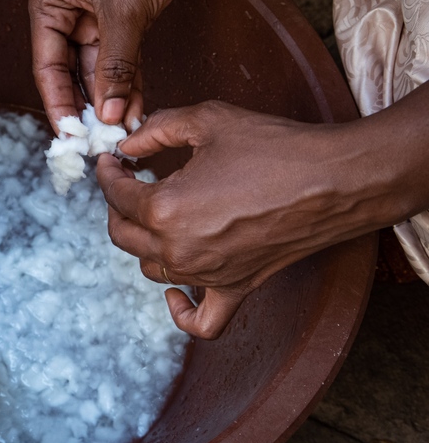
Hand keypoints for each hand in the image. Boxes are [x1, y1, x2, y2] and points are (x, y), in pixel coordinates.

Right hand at [28, 0, 208, 130]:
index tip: (71, 134)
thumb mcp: (124, 11)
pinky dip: (130, 84)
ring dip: (112, 100)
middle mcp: (67, 14)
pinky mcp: (124, 20)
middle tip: (97, 140)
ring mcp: (95, 18)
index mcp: (49, 6)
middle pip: (70, 73)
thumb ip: (115, 66)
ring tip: (122, 131)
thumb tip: (109, 113)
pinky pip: (122, 62)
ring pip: (98, 71)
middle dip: (87, 106)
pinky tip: (136, 110)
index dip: (58, 103)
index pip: (47, 66)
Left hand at [94, 101, 385, 338]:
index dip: (107, 173)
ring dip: (143, 243)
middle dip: (117, 206)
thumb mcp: (206, 120)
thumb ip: (156, 129)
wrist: (334, 180)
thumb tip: (128, 144)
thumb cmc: (273, 147)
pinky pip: (201, 322)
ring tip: (154, 217)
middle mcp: (178, 249)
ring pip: (151, 269)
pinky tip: (175, 295)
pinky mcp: (236, 289)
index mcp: (164, 208)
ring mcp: (207, 275)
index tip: (113, 161)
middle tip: (129, 183)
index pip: (115, 195)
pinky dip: (182, 313)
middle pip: (122, 235)